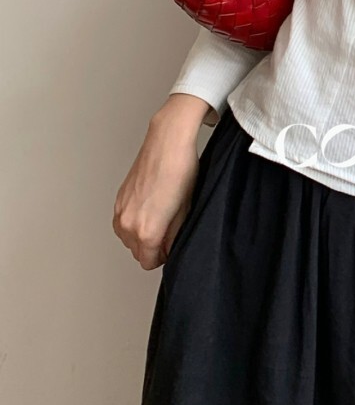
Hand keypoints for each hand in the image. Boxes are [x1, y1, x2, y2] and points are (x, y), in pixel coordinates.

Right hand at [113, 108, 202, 270]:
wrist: (167, 142)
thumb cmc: (180, 169)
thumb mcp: (186, 209)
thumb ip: (175, 235)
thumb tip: (169, 247)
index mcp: (146, 231)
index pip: (148, 262)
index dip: (162, 256)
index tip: (170, 247)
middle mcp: (128, 224)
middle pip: (137, 252)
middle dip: (151, 246)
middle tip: (168, 230)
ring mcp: (120, 211)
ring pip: (127, 238)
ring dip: (140, 234)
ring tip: (159, 217)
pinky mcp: (118, 199)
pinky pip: (121, 222)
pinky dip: (132, 221)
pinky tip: (149, 208)